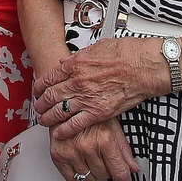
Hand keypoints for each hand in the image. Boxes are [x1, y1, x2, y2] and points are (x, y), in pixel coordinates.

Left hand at [32, 38, 166, 138]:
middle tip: (37, 106)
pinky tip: (59, 133)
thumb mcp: (97, 47)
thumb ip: (78, 56)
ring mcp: (86, 98)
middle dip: (40, 103)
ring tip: (43, 120)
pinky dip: (65, 130)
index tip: (37, 89)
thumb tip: (65, 61)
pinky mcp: (99, 112)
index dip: (40, 85)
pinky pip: (76, 124)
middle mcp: (77, 82)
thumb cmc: (127, 54)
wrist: (144, 66)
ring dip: (48, 117)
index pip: (50, 77)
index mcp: (76, 64)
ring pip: (59, 111)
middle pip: (51, 95)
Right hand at [48, 117, 140, 180]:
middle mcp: (87, 147)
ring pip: (88, 178)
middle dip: (106, 169)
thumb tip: (133, 168)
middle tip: (103, 158)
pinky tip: (79, 161)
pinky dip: (75, 173)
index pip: (120, 173)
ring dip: (90, 171)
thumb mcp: (112, 126)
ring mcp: (72, 151)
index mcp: (105, 139)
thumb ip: (124, 150)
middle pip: (104, 176)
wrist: (64, 103)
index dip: (123, 179)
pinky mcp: (57, 155)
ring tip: (89, 156)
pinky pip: (71, 177)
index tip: (123, 179)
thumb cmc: (89, 113)